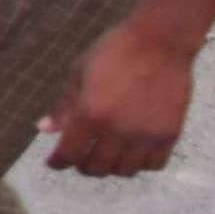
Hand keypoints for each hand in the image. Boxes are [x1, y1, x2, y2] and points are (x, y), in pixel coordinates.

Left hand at [44, 19, 191, 175]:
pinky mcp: (169, 135)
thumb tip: (45, 128)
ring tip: (106, 155)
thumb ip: (64, 106)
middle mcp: (118, 131)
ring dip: (111, 167)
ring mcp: (146, 136)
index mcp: (90, 114)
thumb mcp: (79, 73)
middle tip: (80, 156)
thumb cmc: (114, 52)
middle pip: (97, 167)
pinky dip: (140, 164)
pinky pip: (154, 165)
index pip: (70, 153)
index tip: (54, 163)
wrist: (160, 43)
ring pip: (125, 171)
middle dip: (83, 165)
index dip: (58, 162)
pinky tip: (133, 153)